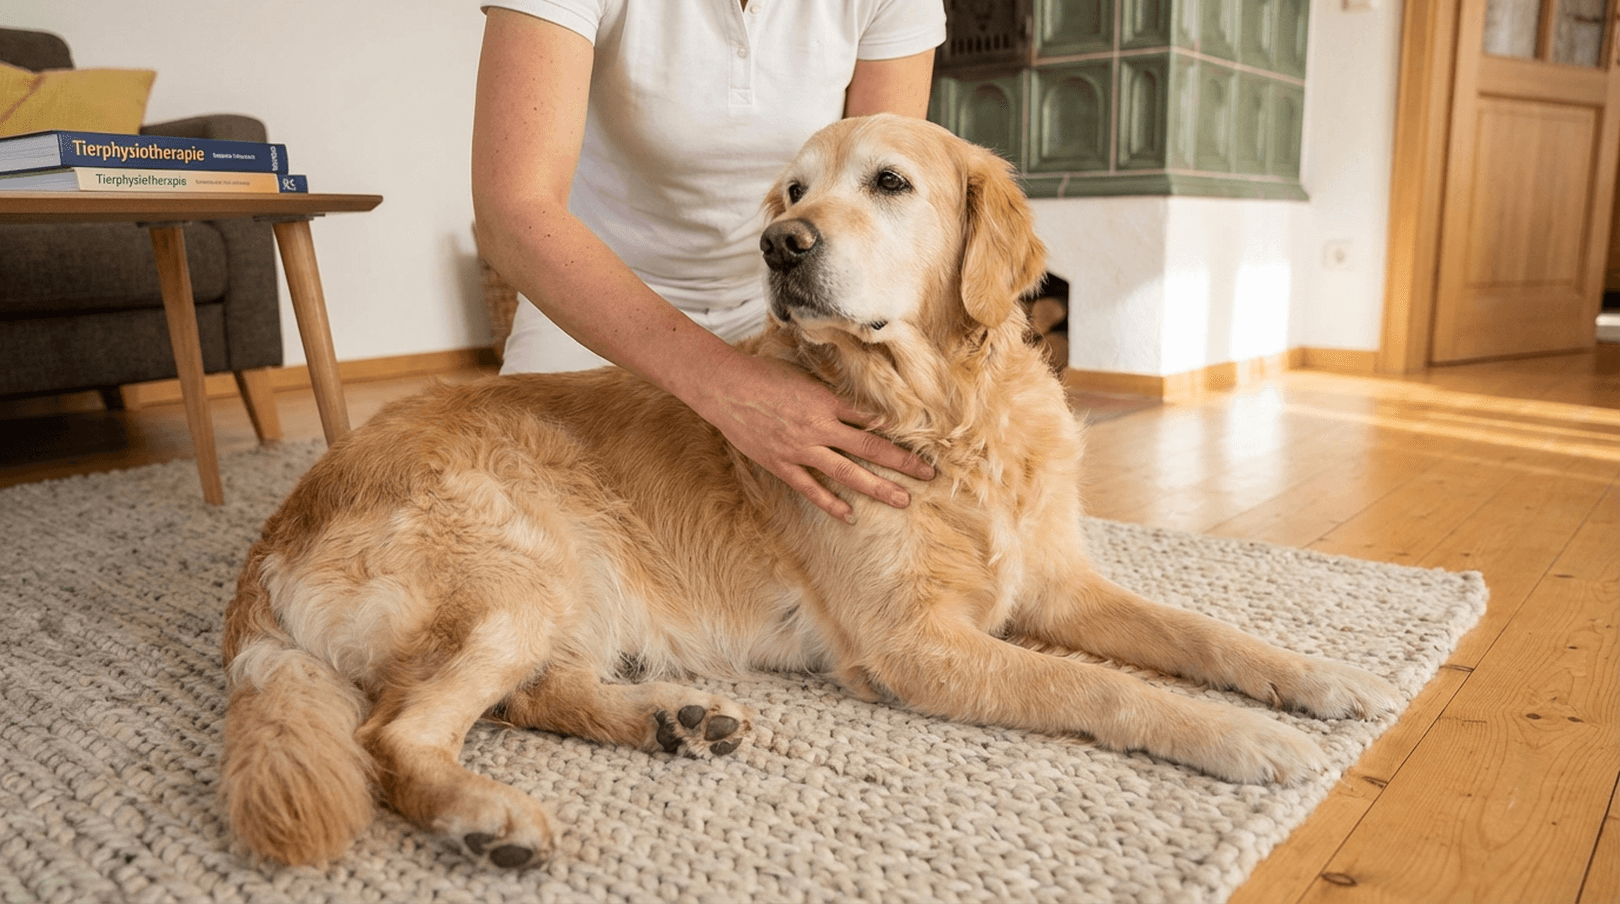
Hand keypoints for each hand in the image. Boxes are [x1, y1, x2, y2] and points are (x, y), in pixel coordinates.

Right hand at [691, 349, 934, 522]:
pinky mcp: (781, 464)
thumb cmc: (764, 376)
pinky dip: (831, 503)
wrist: (726, 387)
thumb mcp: (805, 378)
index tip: (921, 443)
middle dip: (901, 463)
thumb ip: (832, 398)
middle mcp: (819, 427)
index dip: (898, 433)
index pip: (872, 421)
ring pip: (847, 472)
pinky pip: (811, 488)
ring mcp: (801, 448)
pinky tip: (850, 515)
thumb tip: (862, 414)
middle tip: (928, 475)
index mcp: (827, 402)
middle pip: (870, 448)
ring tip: (902, 500)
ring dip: (877, 487)